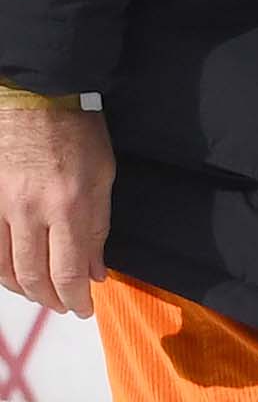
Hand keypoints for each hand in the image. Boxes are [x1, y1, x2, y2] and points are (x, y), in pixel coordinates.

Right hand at [0, 102, 113, 317]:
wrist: (34, 93)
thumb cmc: (75, 131)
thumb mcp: (103, 179)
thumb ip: (98, 230)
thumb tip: (96, 272)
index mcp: (68, 208)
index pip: (69, 274)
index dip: (76, 300)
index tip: (84, 308)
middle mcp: (30, 211)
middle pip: (33, 277)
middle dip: (50, 300)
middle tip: (64, 305)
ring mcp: (0, 202)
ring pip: (3, 264)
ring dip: (22, 287)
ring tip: (39, 293)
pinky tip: (12, 270)